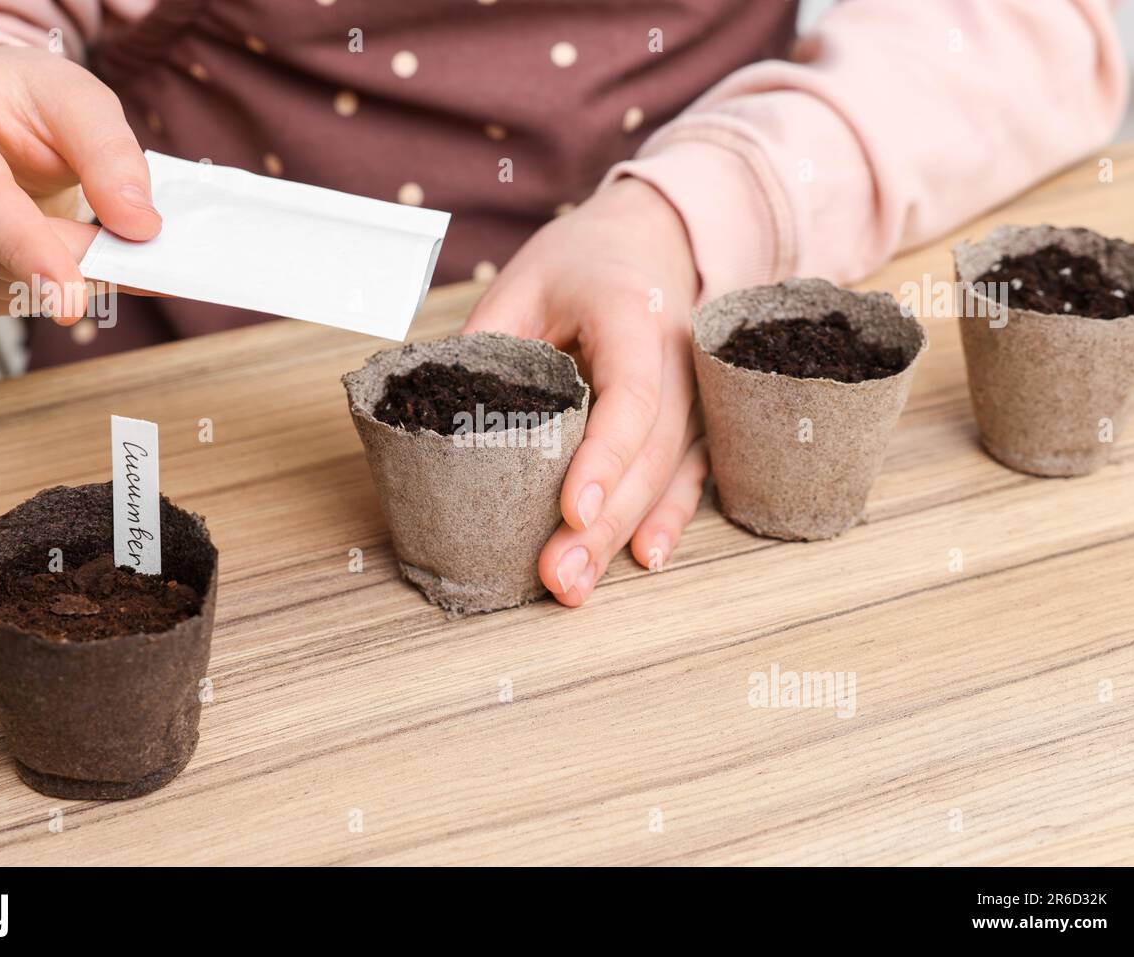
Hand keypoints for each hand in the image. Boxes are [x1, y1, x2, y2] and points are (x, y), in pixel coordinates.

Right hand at [0, 45, 160, 322]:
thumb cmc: (24, 100)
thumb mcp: (77, 100)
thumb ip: (112, 156)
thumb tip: (140, 225)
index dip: (28, 250)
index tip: (71, 300)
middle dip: (70, 266)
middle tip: (138, 268)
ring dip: (60, 281)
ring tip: (102, 252)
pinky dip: (37, 290)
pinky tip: (58, 261)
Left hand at [465, 177, 708, 606]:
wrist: (654, 237)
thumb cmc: (584, 260)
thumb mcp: (524, 280)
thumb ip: (489, 341)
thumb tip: (441, 415)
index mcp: (635, 316)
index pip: (631, 396)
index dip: (604, 458)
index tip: (570, 512)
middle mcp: (677, 358)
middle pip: (652, 453)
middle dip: (605, 524)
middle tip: (558, 578)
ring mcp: (692, 392)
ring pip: (669, 475)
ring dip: (625, 536)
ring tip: (578, 586)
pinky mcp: (692, 416)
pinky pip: (688, 474)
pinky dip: (668, 518)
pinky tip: (645, 558)